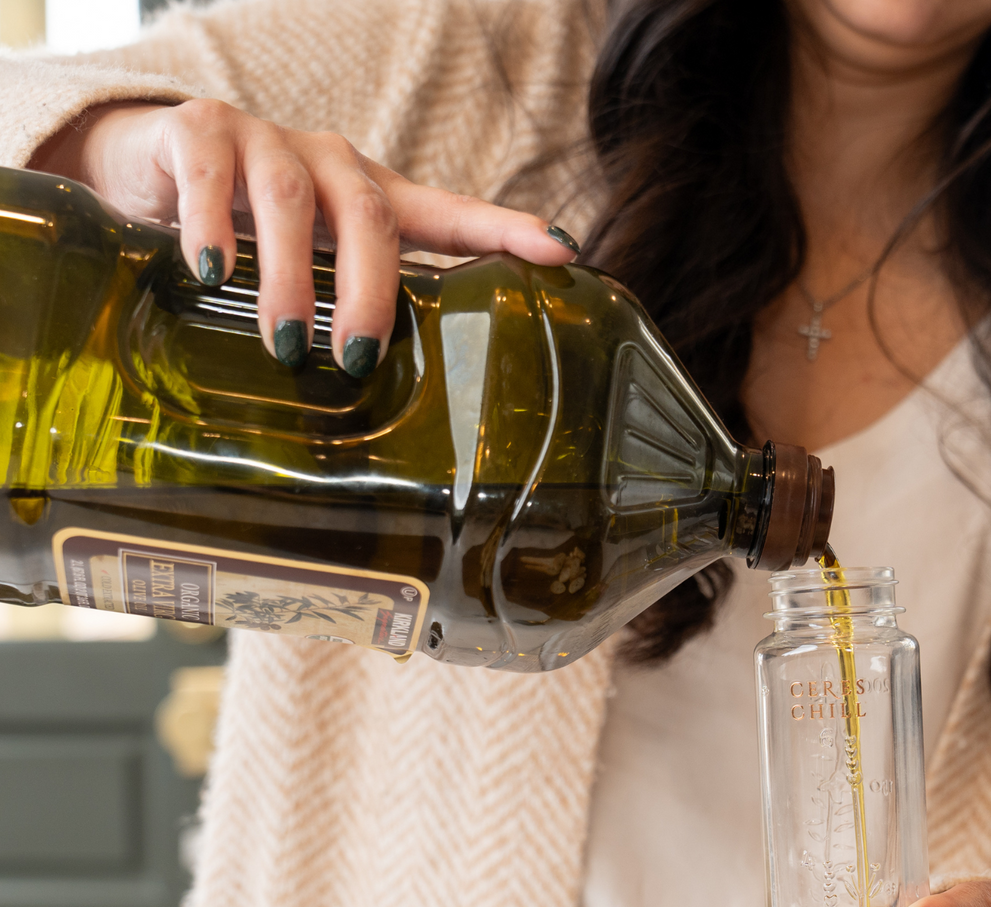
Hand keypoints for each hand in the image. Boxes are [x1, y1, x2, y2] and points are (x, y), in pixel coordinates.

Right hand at [31, 98, 578, 374]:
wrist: (149, 172)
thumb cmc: (254, 235)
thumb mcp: (314, 271)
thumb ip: (359, 313)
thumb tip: (401, 412)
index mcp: (370, 201)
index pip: (448, 215)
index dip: (506, 230)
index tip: (562, 252)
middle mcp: (329, 164)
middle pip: (370, 216)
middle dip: (369, 290)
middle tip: (355, 357)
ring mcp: (265, 141)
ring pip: (291, 201)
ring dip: (292, 277)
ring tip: (285, 342)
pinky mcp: (197, 131)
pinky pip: (213, 174)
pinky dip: (215, 224)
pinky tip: (211, 270)